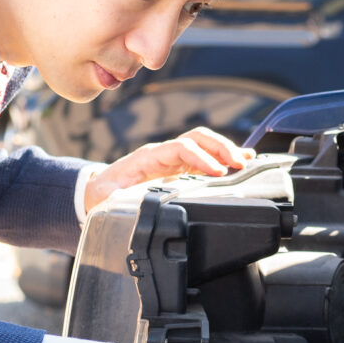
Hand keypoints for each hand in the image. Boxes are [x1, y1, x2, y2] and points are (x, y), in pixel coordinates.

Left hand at [84, 126, 255, 213]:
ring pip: (204, 144)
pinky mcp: (179, 168)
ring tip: (246, 161)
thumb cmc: (103, 194)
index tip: (217, 173)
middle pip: (197, 138)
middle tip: (239, 165)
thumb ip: (118, 200)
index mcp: (149, 158)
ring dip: (226, 150)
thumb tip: (129, 203)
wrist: (97, 191)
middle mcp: (163, 153)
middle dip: (220, 148)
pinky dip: (223, 158)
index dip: (201, 157)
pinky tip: (240, 162)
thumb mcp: (107, 199)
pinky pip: (204, 156)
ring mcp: (172, 159)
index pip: (181, 148)